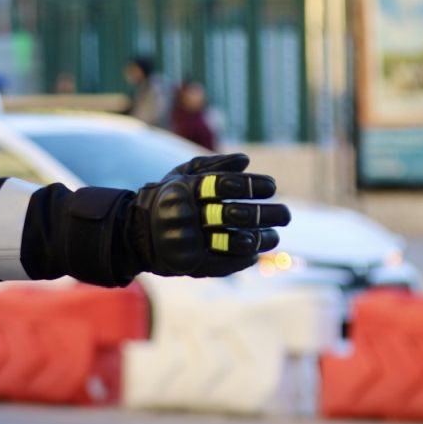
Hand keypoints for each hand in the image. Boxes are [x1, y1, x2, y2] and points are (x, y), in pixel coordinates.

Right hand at [129, 153, 289, 277]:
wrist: (135, 234)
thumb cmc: (167, 199)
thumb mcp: (182, 175)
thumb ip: (213, 165)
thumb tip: (246, 160)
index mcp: (184, 189)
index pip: (226, 185)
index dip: (253, 186)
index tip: (272, 187)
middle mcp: (184, 214)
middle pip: (236, 215)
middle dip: (268, 215)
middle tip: (287, 215)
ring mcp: (186, 241)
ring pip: (234, 241)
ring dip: (262, 239)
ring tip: (275, 236)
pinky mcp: (188, 263)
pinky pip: (225, 263)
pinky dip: (245, 257)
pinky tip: (256, 251)